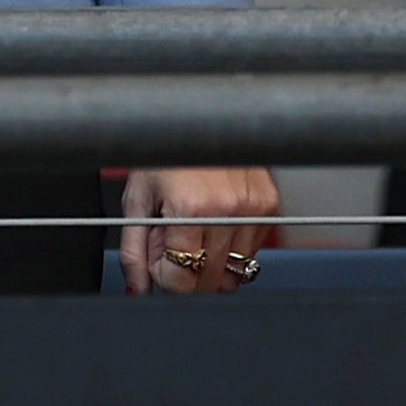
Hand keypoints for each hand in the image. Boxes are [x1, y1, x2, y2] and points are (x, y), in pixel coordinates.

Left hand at [120, 165, 278, 295]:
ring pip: (235, 270)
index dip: (165, 278)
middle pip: (210, 281)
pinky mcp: (270, 204)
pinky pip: (252, 249)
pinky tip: (214, 221)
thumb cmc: (161, 152)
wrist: (193, 117)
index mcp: (191, 209)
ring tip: (192, 229)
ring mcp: (254, 208)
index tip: (158, 264)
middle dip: (186, 273)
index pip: (182, 280)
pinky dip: (231, 245)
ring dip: (211, 261)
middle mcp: (228, 210)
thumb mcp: (136, 198)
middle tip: (172, 244)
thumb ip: (135, 249)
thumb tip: (138, 288)